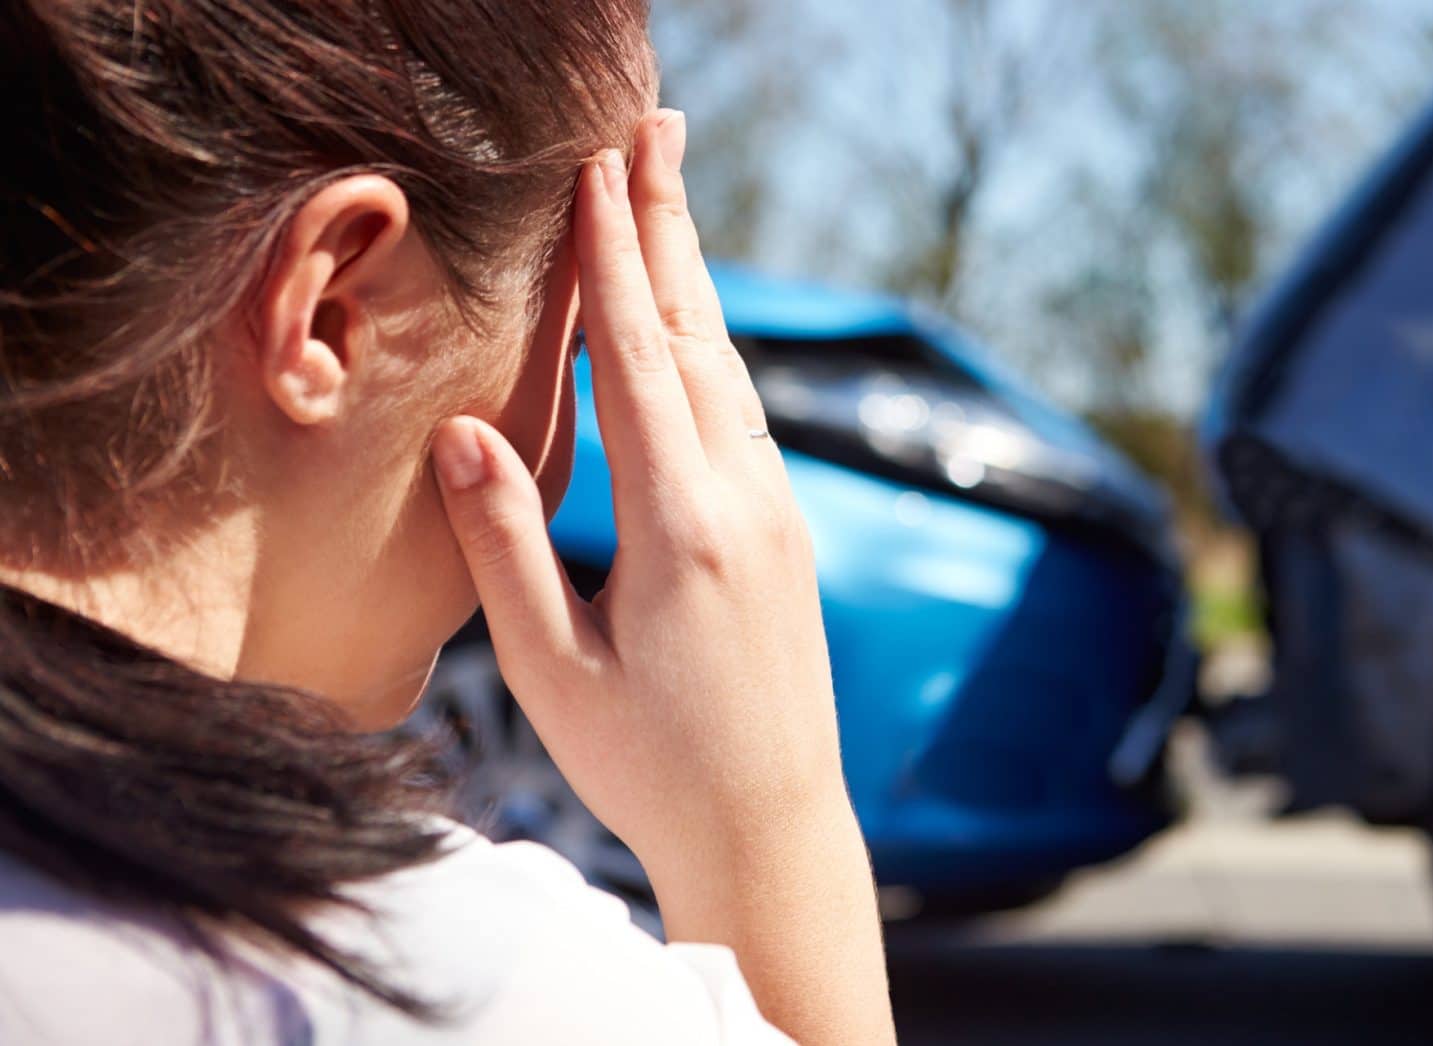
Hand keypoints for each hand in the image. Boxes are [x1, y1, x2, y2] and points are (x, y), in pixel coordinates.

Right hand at [430, 112, 839, 853]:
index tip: (597, 165)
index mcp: (681, 528)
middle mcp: (746, 503)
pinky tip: (693, 326)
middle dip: (668, 226)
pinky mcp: (787, 536)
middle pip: (700, 336)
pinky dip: (711, 350)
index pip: (640, 360)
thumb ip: (506, 542)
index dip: (614, 257)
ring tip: (667, 194)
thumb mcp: (551, 668)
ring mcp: (779, 515)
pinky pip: (745, 417)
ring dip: (693, 278)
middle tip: (655, 126)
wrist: (773, 829)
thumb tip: (462, 428)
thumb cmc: (649, 766)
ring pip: (731, 371)